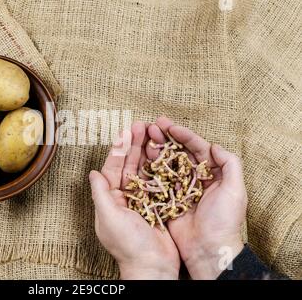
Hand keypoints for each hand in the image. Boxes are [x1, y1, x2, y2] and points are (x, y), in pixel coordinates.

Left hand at [89, 121, 179, 279]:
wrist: (153, 265)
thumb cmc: (128, 243)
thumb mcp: (108, 216)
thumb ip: (100, 193)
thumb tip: (92, 172)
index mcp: (110, 199)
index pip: (112, 168)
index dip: (119, 149)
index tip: (125, 132)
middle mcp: (125, 197)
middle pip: (129, 165)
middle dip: (134, 145)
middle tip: (142, 125)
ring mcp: (142, 200)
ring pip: (144, 170)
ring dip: (147, 152)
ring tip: (153, 133)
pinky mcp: (158, 204)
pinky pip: (158, 181)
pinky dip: (160, 166)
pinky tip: (164, 152)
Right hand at [148, 117, 246, 278]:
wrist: (208, 249)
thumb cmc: (224, 220)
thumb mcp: (235, 190)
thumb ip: (230, 164)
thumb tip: (214, 145)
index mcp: (212, 173)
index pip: (197, 148)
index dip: (184, 135)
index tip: (170, 126)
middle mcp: (194, 178)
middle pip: (178, 152)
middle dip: (166, 138)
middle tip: (152, 125)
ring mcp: (179, 188)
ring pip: (166, 163)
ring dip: (155, 149)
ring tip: (143, 137)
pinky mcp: (167, 199)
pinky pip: (157, 180)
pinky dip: (148, 168)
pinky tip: (139, 158)